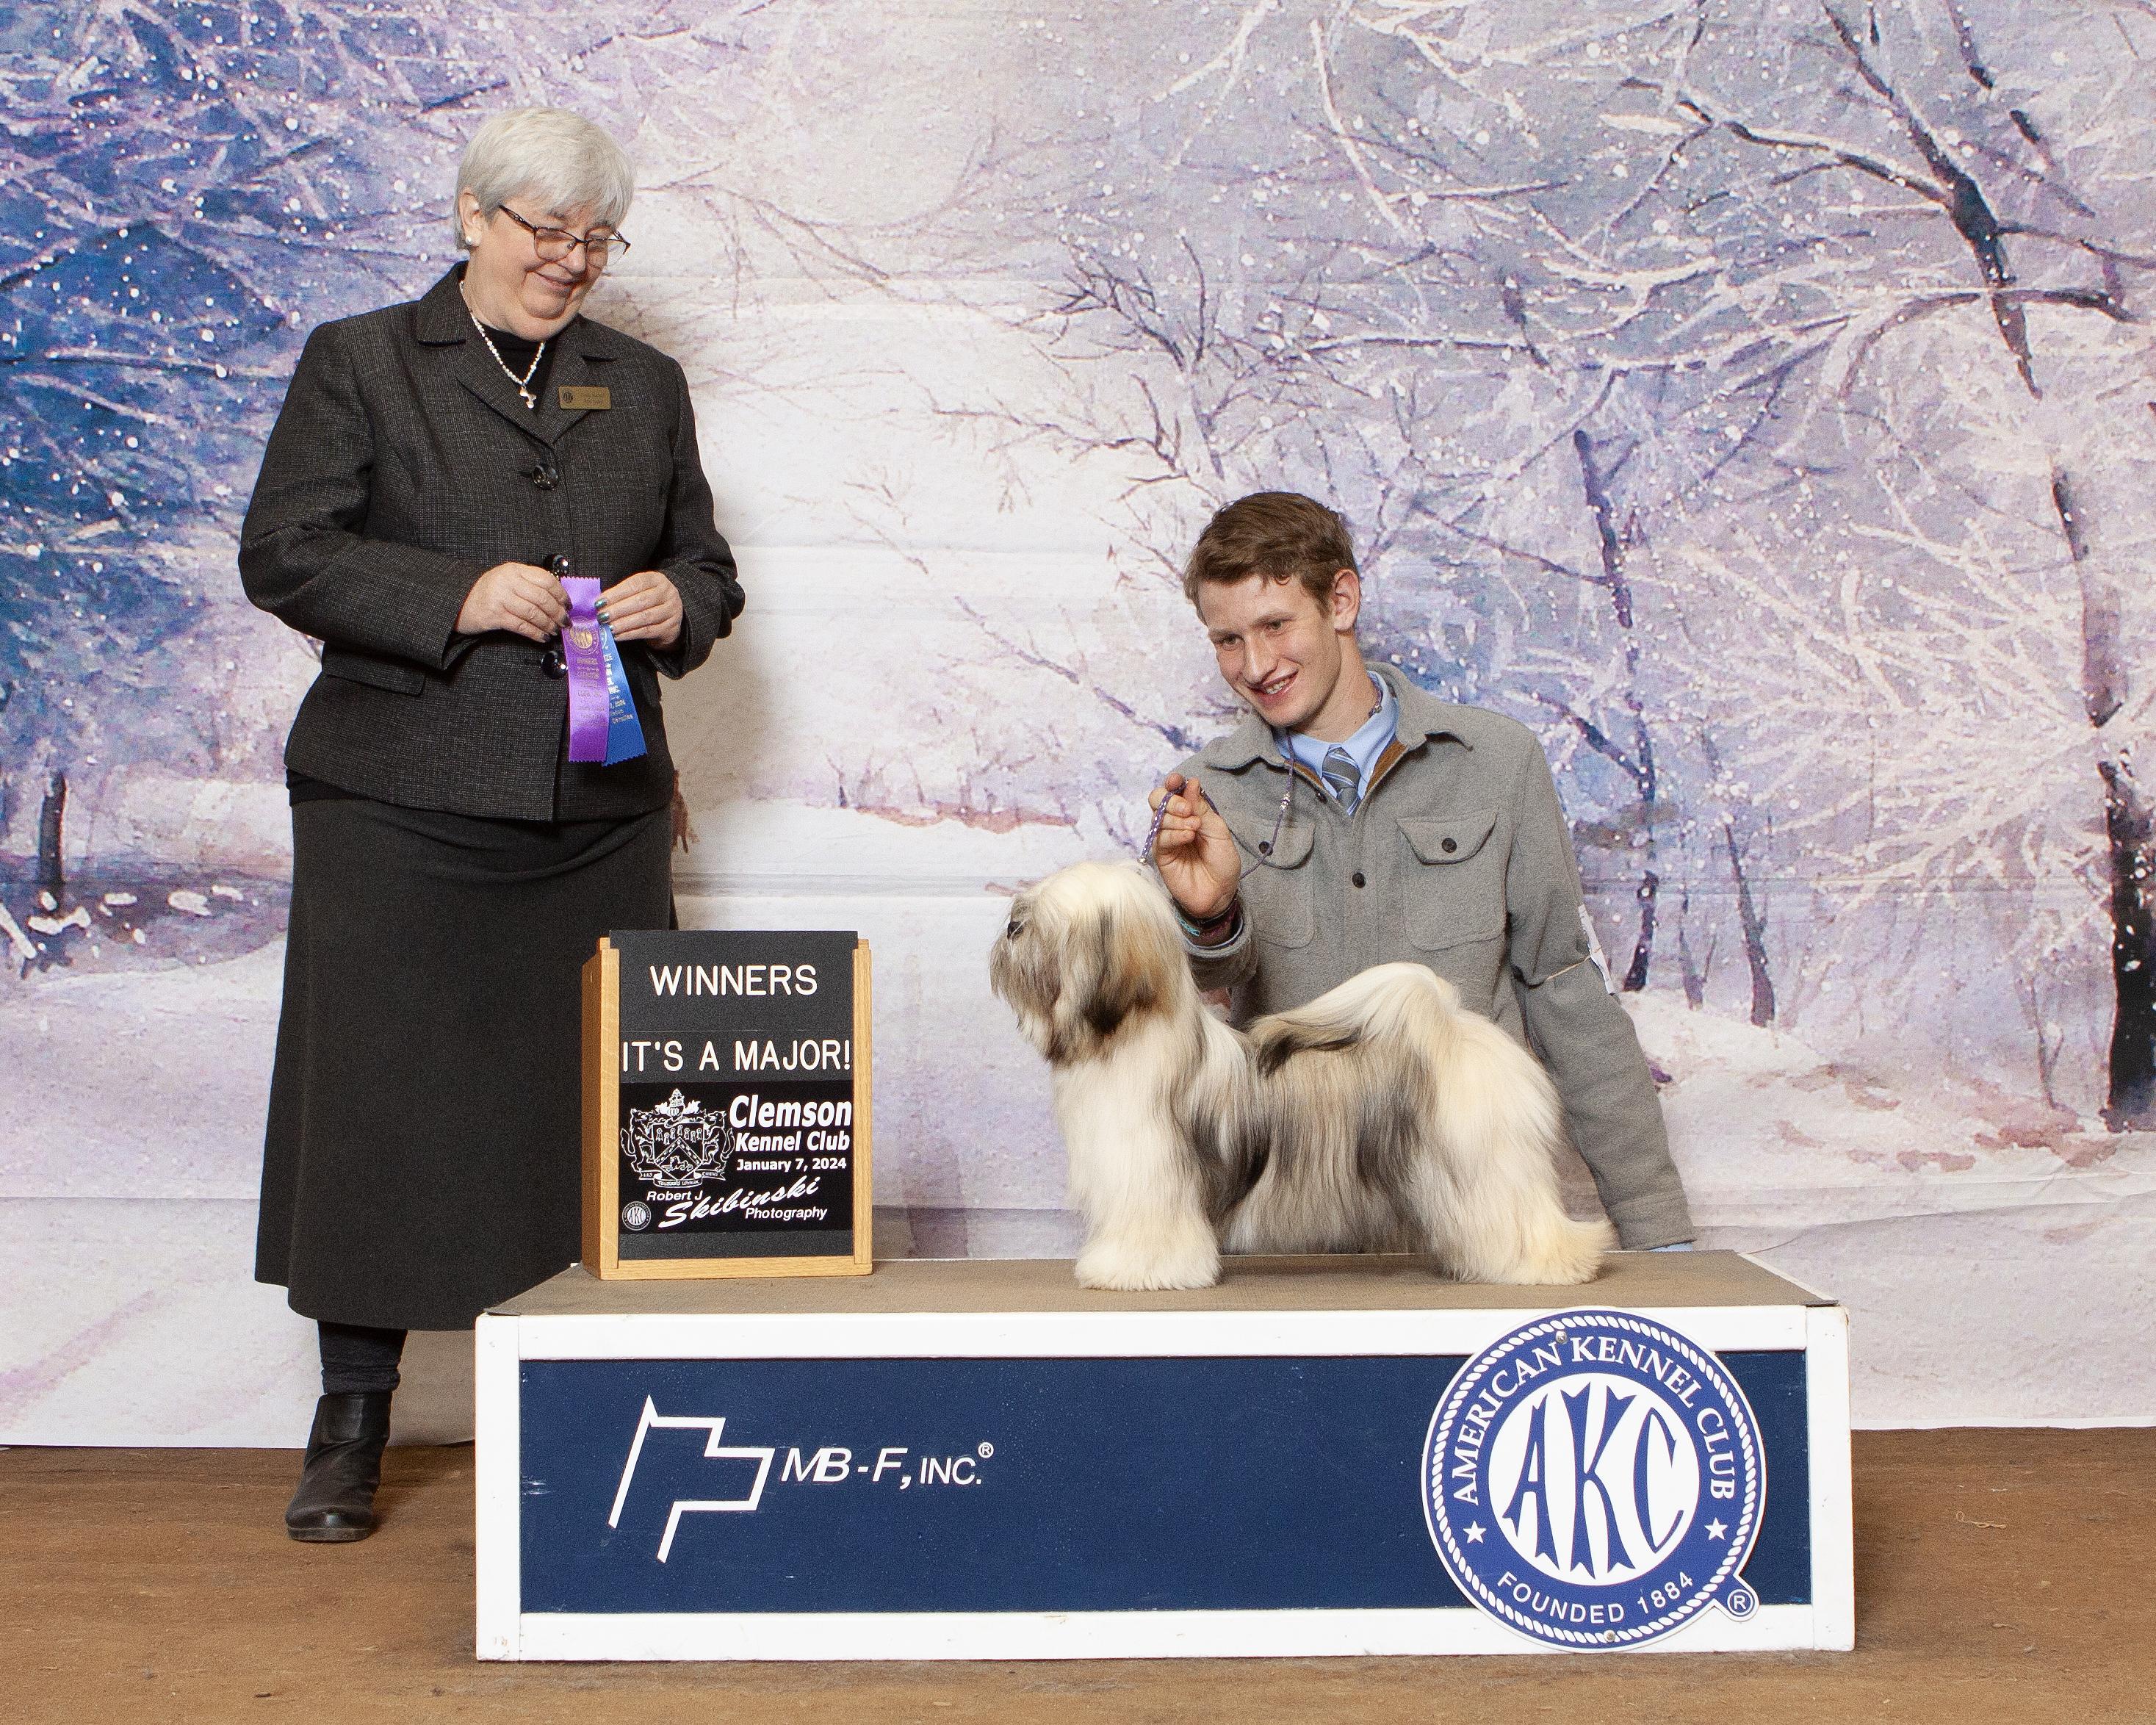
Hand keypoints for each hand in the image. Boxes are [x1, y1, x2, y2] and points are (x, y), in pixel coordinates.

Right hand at [457, 562, 566, 641]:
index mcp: (514, 570)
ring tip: (554, 630)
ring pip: (534, 613)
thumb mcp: (508, 579)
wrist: (459, 601)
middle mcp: (508, 581)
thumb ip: (529, 584)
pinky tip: (541, 637)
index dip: (561, 594)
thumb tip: (558, 599)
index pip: (546, 580)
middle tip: (564, 621)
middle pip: (542, 598)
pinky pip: (522, 626)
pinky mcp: (494, 615)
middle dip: (557, 612)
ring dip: (548, 624)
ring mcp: (500, 598)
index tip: (567, 604)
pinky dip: (535, 633)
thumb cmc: (488, 592)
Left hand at [598, 570, 682, 647]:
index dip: (616, 593)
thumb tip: (599, 603)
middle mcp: (667, 593)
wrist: (672, 618)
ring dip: (623, 623)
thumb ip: (622, 595)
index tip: (599, 601)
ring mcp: (671, 611)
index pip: (635, 584)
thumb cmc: (649, 603)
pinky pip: (647, 631)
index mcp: (656, 580)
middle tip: (602, 616)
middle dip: (618, 609)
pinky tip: (617, 636)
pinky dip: (630, 634)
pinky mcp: (671, 628)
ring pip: (645, 617)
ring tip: (608, 627)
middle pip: (641, 601)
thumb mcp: (640, 592)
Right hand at [1149, 772, 1239, 921]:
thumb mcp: (1218, 830)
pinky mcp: (1161, 855)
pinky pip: (1160, 838)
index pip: (1173, 791)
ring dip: (1176, 819)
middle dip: (1170, 799)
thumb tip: (1191, 782)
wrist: (1220, 892)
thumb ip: (1202, 807)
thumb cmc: (1222, 862)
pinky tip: (1188, 837)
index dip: (1172, 782)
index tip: (1177, 780)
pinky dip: (1174, 834)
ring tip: (1195, 829)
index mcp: (1189, 813)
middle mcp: (1174, 823)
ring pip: (1157, 817)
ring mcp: (1166, 839)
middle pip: (1157, 799)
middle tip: (1188, 810)